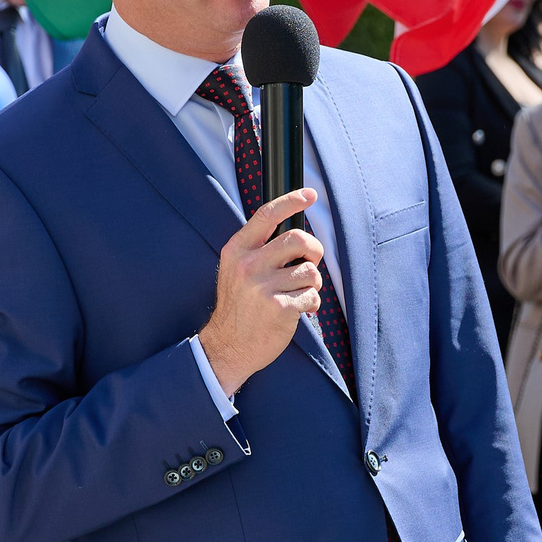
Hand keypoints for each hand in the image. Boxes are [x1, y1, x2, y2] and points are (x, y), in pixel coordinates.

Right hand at [197, 189, 324, 397]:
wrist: (228, 346)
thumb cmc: (239, 306)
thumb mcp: (237, 270)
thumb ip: (259, 249)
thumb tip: (296, 232)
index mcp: (237, 250)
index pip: (266, 215)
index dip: (291, 201)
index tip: (310, 195)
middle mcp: (248, 265)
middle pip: (297, 239)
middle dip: (314, 249)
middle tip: (311, 261)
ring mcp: (263, 287)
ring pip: (310, 271)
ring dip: (312, 283)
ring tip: (298, 293)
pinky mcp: (279, 308)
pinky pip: (312, 296)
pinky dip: (311, 304)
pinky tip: (296, 310)